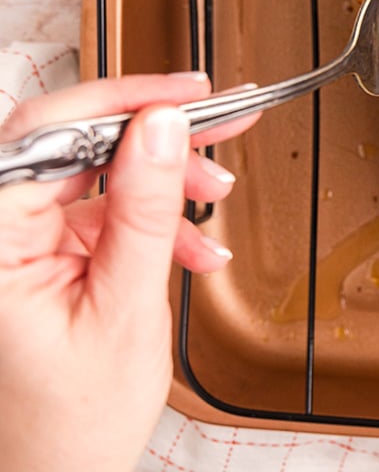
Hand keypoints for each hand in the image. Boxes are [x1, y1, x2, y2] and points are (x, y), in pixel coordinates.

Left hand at [0, 74, 258, 471]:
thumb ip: (144, 211)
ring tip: (214, 200)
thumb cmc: (70, 422)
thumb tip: (163, 130)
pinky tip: (193, 244)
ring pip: (94, 173)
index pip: (50, 133)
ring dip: (163, 183)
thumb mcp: (124, 308)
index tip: (189, 97)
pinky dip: (153, 221)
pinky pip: (101, 212)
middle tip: (218, 124)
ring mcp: (15, 242)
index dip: (125, 103)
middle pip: (73, 142)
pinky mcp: (41, 254)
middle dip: (154, 138)